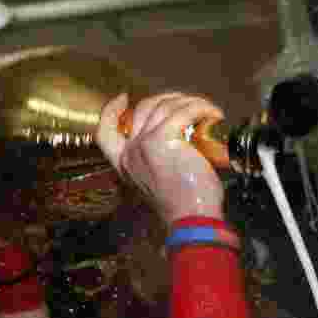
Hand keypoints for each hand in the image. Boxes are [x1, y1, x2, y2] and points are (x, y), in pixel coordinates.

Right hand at [96, 92, 224, 224]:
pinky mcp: (163, 139)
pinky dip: (200, 107)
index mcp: (125, 164)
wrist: (191, 219)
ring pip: (165, 106)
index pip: (105, 132)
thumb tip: (181, 140)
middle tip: (189, 105)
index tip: (123, 98)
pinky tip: (212, 114)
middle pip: (143, 109)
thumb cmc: (183, 206)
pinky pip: (183, 112)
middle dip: (167, 100)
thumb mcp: (158, 182)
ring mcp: (145, 143)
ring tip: (208, 112)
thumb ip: (157, 162)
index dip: (111, 111)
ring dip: (190, 102)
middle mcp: (130, 152)